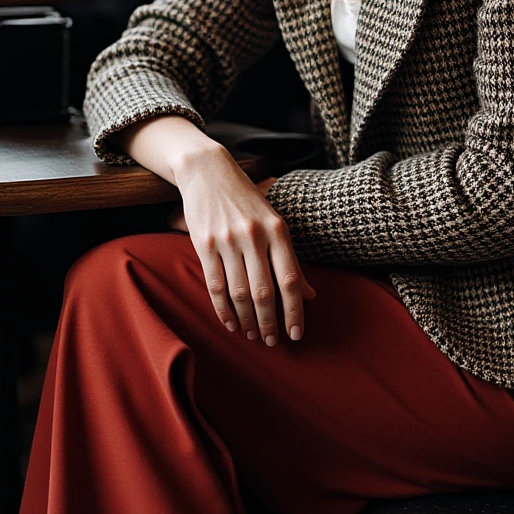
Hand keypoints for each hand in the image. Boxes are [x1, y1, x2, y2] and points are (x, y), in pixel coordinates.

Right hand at [173, 144, 314, 344]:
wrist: (209, 171)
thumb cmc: (247, 199)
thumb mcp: (274, 222)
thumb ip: (290, 258)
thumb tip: (310, 294)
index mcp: (277, 229)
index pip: (290, 279)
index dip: (295, 311)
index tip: (297, 334)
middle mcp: (254, 235)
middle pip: (265, 291)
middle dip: (270, 323)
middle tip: (272, 342)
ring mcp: (227, 240)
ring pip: (239, 293)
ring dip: (247, 320)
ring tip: (252, 335)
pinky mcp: (204, 244)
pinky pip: (214, 285)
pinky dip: (223, 310)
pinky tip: (230, 323)